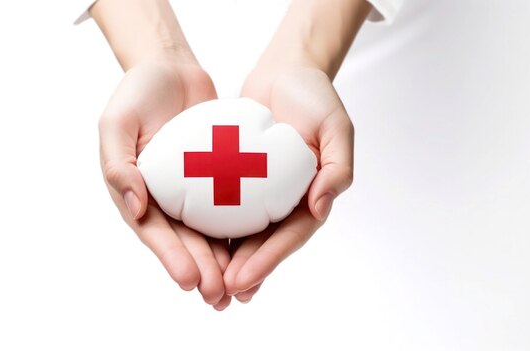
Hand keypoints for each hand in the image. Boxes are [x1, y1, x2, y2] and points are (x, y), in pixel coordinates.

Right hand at [98, 60, 232, 309]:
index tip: (189, 280)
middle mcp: (163, 198)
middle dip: (201, 270)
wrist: (170, 68)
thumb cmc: (137, 93)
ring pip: (208, 231)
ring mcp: (191, 189)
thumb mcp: (116, 124)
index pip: (153, 232)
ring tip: (238, 286)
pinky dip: (240, 227)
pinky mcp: (216, 177)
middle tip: (219, 295)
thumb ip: (118, 165)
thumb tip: (137, 208)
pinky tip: (257, 247)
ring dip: (221, 260)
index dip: (170, 257)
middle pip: (184, 241)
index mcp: (135, 193)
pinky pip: (230, 204)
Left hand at [223, 61, 354, 301]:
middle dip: (244, 271)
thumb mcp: (336, 127)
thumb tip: (321, 207)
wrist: (286, 71)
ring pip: (244, 233)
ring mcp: (263, 191)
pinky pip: (224, 205)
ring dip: (227, 260)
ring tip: (206, 284)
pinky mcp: (239, 177)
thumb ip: (337, 168)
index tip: (243, 281)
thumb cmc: (315, 96)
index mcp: (312, 196)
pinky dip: (212, 227)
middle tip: (219, 293)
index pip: (290, 237)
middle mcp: (287, 200)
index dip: (268, 262)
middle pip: (264, 244)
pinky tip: (192, 244)